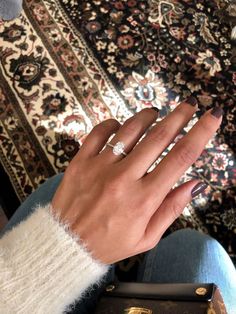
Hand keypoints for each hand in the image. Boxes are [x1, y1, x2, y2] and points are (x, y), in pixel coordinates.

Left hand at [51, 99, 221, 263]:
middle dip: (179, 116)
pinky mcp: (80, 161)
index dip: (201, 133)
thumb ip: (172, 209)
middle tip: (188, 104)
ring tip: (155, 113)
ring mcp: (100, 167)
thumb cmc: (110, 243)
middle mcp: (124, 178)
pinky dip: (113, 124)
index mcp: (144, 199)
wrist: (67, 244)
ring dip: (147, 116)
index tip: (212, 116)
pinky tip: (120, 127)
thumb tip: (195, 183)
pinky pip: (99, 132)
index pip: (180, 158)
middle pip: (158, 137)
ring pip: (130, 130)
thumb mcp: (147, 237)